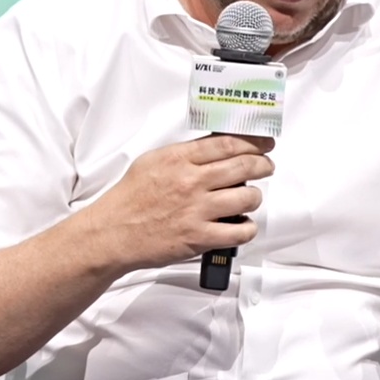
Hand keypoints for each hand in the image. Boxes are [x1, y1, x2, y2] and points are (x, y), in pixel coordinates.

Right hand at [84, 135, 274, 274]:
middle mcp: (191, 182)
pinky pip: (239, 232)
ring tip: (250, 198)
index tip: (264, 143)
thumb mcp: (152, 162)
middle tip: (267, 166)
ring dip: (255, 197)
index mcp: (179, 159)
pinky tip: (243, 225)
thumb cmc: (129, 199)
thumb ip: (184, 154)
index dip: (253, 142)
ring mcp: (197, 210)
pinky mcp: (199, 237)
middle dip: (263, 165)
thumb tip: (213, 148)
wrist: (112, 233)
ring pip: (247, 198)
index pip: (227, 144)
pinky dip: (247, 228)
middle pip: (243, 166)